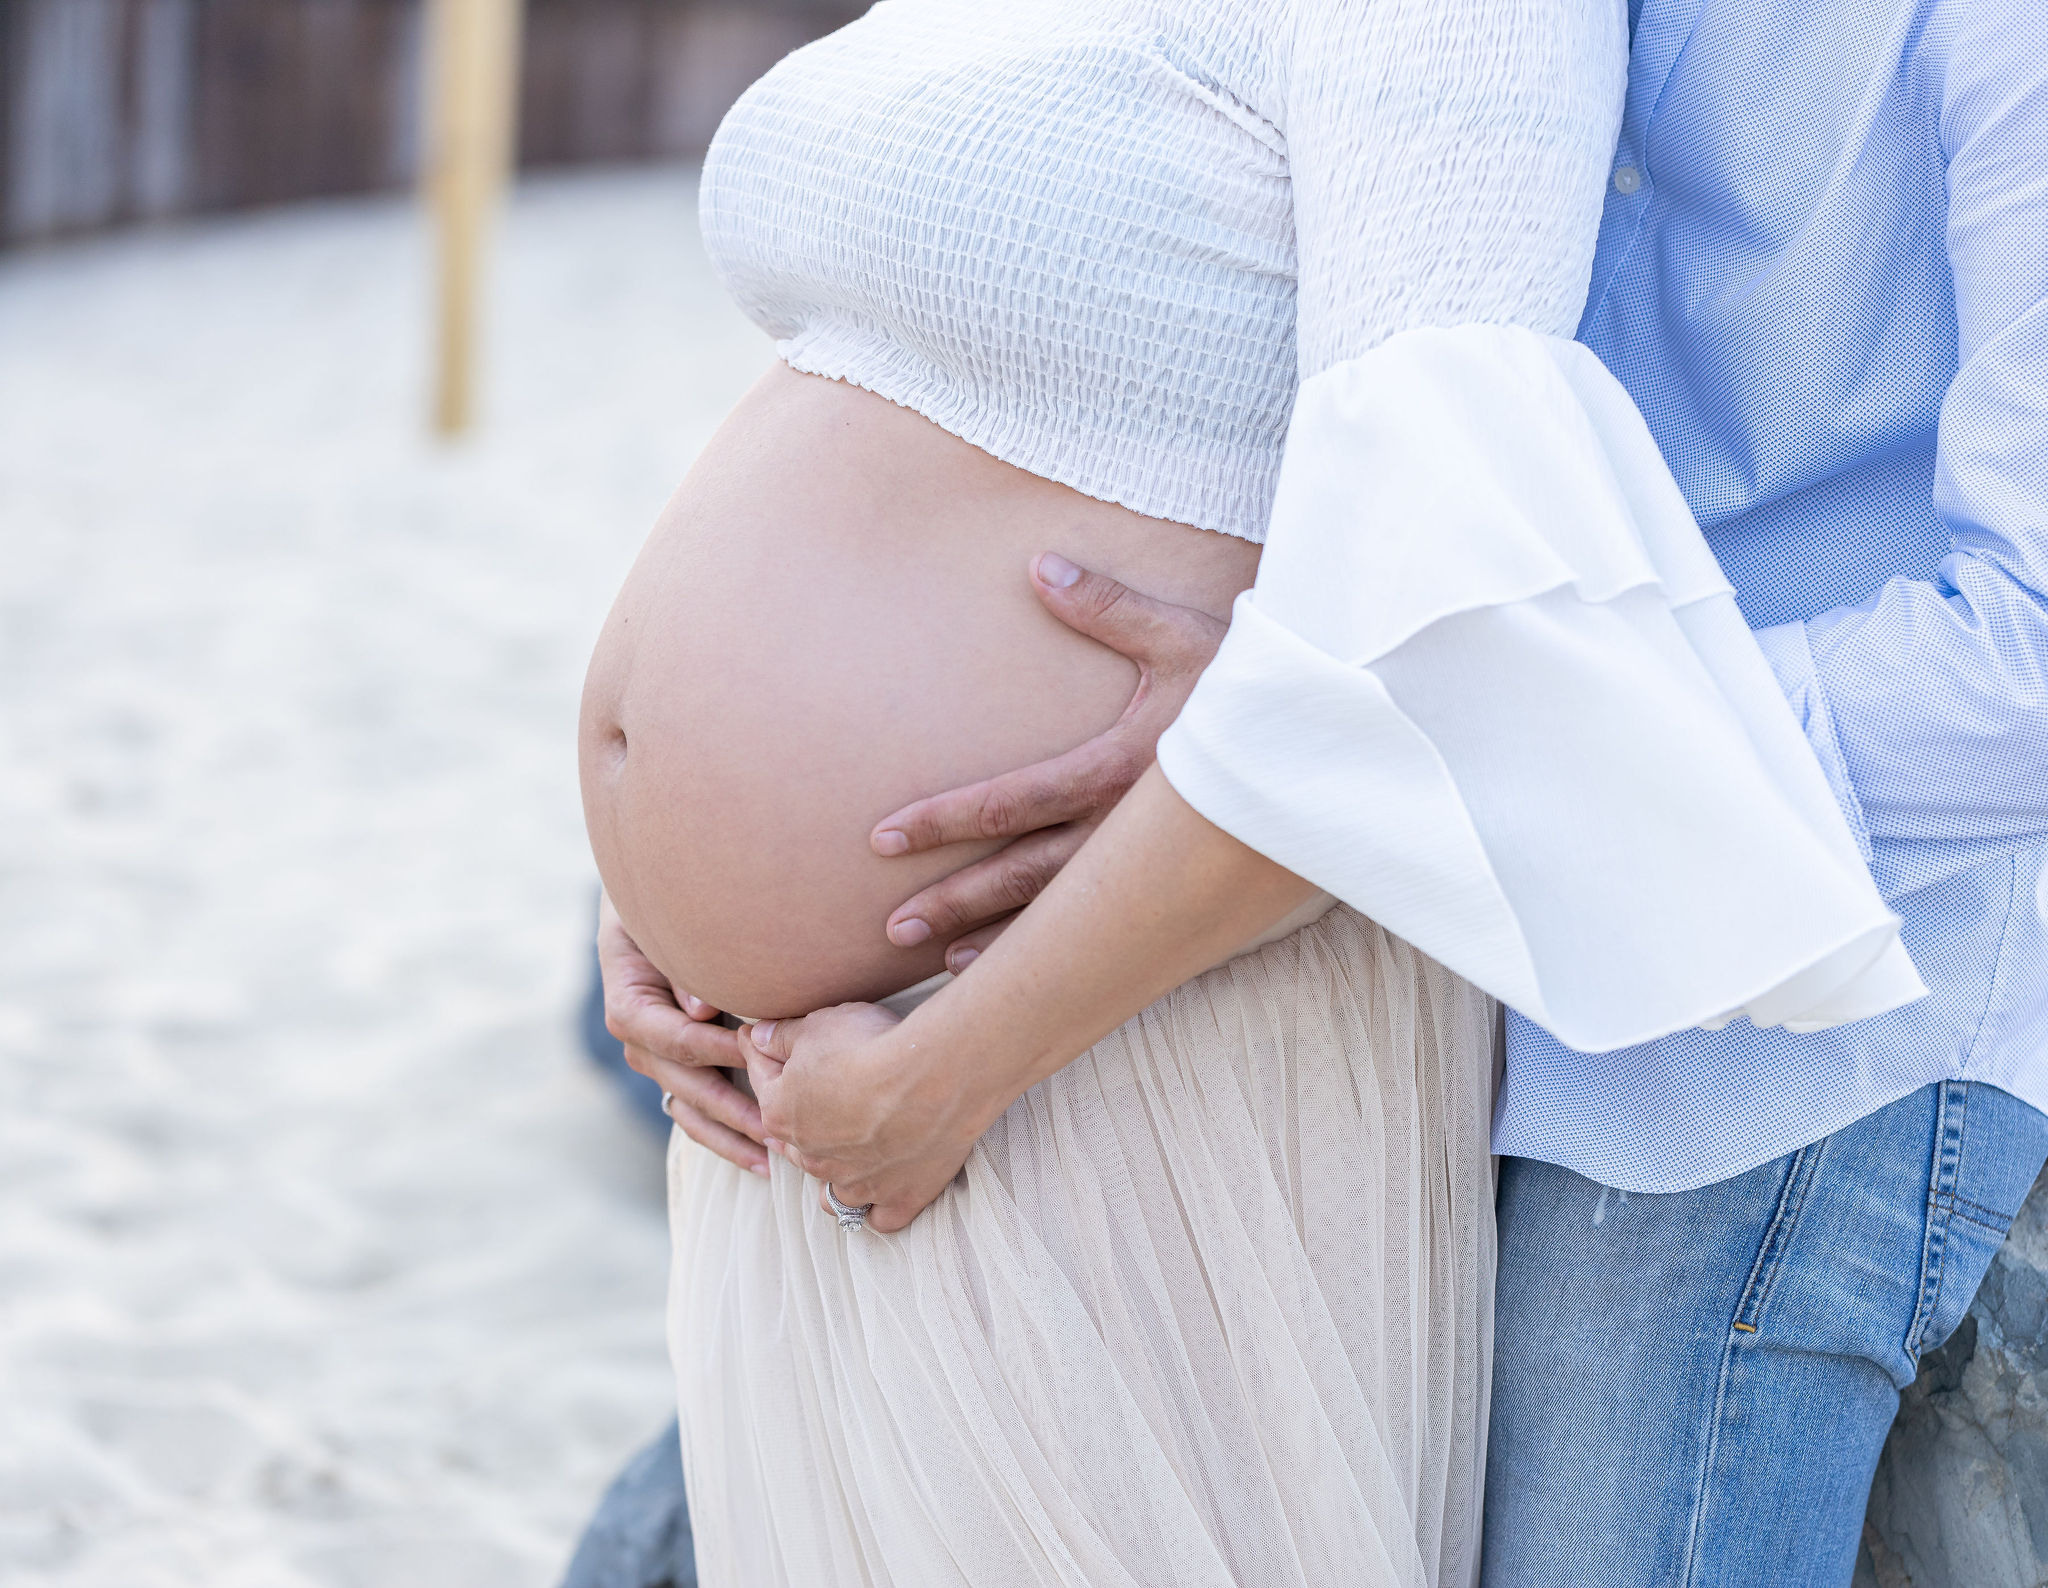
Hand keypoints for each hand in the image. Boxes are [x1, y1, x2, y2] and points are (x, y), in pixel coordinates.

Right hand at [597, 892, 768, 1175]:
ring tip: (773, 1158)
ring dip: (730, 1134)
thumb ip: (683, 961)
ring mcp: (655, 1057)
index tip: (756, 1053)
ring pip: (688, 1107)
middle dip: (731, 1107)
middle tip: (777, 1125)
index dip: (711, 1049)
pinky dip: (725, 1135)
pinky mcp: (677, 1069)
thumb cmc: (672, 903)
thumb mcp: (666, 921)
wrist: (660, 904)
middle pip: (681, 1081)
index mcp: (628, 997)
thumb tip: (700, 1009)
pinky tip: (761, 1158)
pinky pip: (695, 1111)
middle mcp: (636, 1034)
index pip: (668, 1035)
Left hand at [744, 1005, 983, 1233]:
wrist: (934, 1075)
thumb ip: (783, 1036)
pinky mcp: (900, 1197)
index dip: (761, 1054)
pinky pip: (879, 1218)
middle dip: (799, 1118)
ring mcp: (856, 1183)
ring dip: (834, 1174)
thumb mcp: (817, 1025)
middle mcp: (813, 1158)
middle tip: (813, 1090)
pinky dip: (877, 1207)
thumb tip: (758, 1037)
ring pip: (832, 1191)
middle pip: (795, 1141)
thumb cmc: (871, 1046)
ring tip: (846, 1155)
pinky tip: (882, 1190)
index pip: (762, 1080)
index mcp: (781, 1114)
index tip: (759, 1038)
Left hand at [872, 553, 1227, 971]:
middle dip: (956, 899)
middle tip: (891, 927)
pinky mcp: (1176, 884)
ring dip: (997, 937)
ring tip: (936, 961)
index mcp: (1119, 770)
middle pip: (1024, 875)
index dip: (944, 820)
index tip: (883, 836)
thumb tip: (1040, 565)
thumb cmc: (1257, 682)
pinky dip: (1057, 950)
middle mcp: (1128, 831)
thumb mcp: (1184, 637)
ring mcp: (1152, 867)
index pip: (1011, 802)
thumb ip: (1108, 606)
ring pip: (1062, 913)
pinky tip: (1022, 968)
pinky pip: (1106, 926)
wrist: (1333, 741)